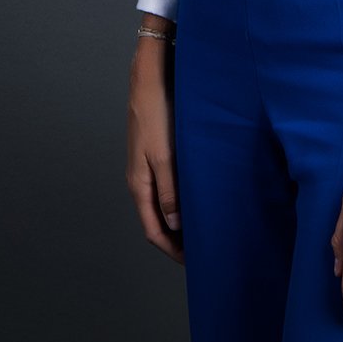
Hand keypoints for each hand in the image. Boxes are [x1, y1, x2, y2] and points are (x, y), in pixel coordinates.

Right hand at [126, 29, 183, 264]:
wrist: (149, 78)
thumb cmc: (156, 114)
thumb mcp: (165, 155)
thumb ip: (169, 190)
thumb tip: (175, 224)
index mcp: (139, 184)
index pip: (153, 230)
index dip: (171, 249)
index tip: (192, 263)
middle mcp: (141, 179)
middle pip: (157, 220)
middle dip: (176, 238)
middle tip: (201, 249)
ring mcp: (148, 166)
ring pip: (163, 203)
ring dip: (179, 218)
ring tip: (203, 226)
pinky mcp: (157, 153)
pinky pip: (167, 185)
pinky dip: (180, 198)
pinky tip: (198, 194)